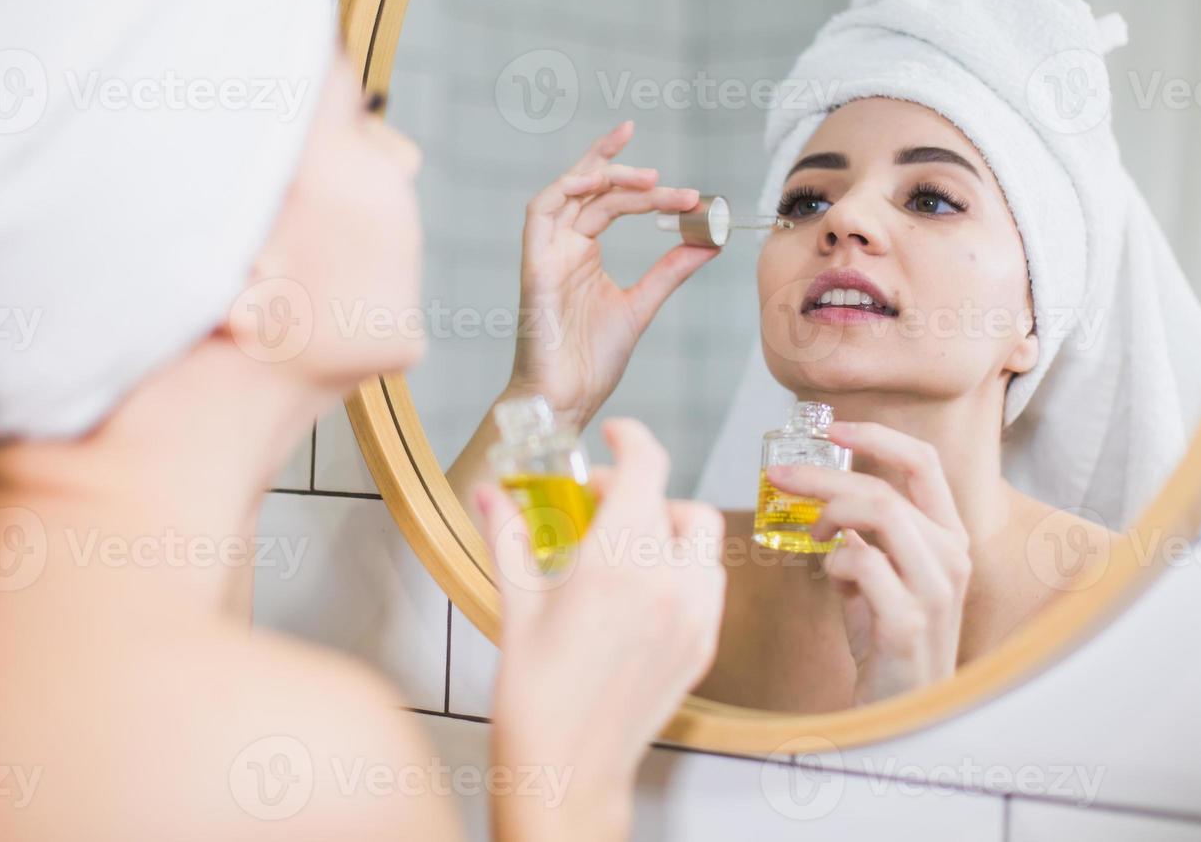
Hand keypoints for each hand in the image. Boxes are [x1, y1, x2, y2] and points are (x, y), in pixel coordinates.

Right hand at [473, 418, 725, 840]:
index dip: (632, 437)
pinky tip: (643, 591)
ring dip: (670, 531)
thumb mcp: (516, 603)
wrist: (567, 768)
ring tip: (626, 550)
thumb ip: (509, 537)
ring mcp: (692, 615)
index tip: (616, 434)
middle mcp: (666, 581)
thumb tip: (492, 495)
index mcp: (616, 560)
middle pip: (679, 501)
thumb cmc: (535, 693)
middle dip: (642, 493)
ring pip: (703, 544)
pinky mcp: (703, 645)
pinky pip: (708, 586)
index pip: (646, 467)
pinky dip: (684, 572)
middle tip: (600, 508)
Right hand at [505, 121, 718, 429]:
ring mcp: (547, 254)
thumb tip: (710, 242)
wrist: (568, 399)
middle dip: (619, 165)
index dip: (638, 182)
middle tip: (662, 172)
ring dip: (601, 175)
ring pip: (566, 193)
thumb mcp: (642, 304)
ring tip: (645, 178)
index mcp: (583, 253)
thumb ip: (670, 270)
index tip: (686, 189)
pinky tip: (595, 181)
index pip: (606, 199)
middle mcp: (563, 247)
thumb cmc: (591, 360)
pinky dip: (564, 190)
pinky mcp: (534, 267)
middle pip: (586, 188)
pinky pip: (539, 215)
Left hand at [765, 422, 971, 705]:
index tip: (833, 428)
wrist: (902, 708)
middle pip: (883, 487)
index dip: (876, 437)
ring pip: (878, 512)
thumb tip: (821, 499)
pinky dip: (834, 560)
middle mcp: (951, 555)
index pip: (923, 463)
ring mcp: (935, 588)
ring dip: (828, 512)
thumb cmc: (888, 638)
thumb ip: (863, 535)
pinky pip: (860, 562)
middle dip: (823, 474)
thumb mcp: (881, 575)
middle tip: (780, 475)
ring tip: (811, 531)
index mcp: (948, 536)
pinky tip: (832, 576)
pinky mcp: (908, 620)